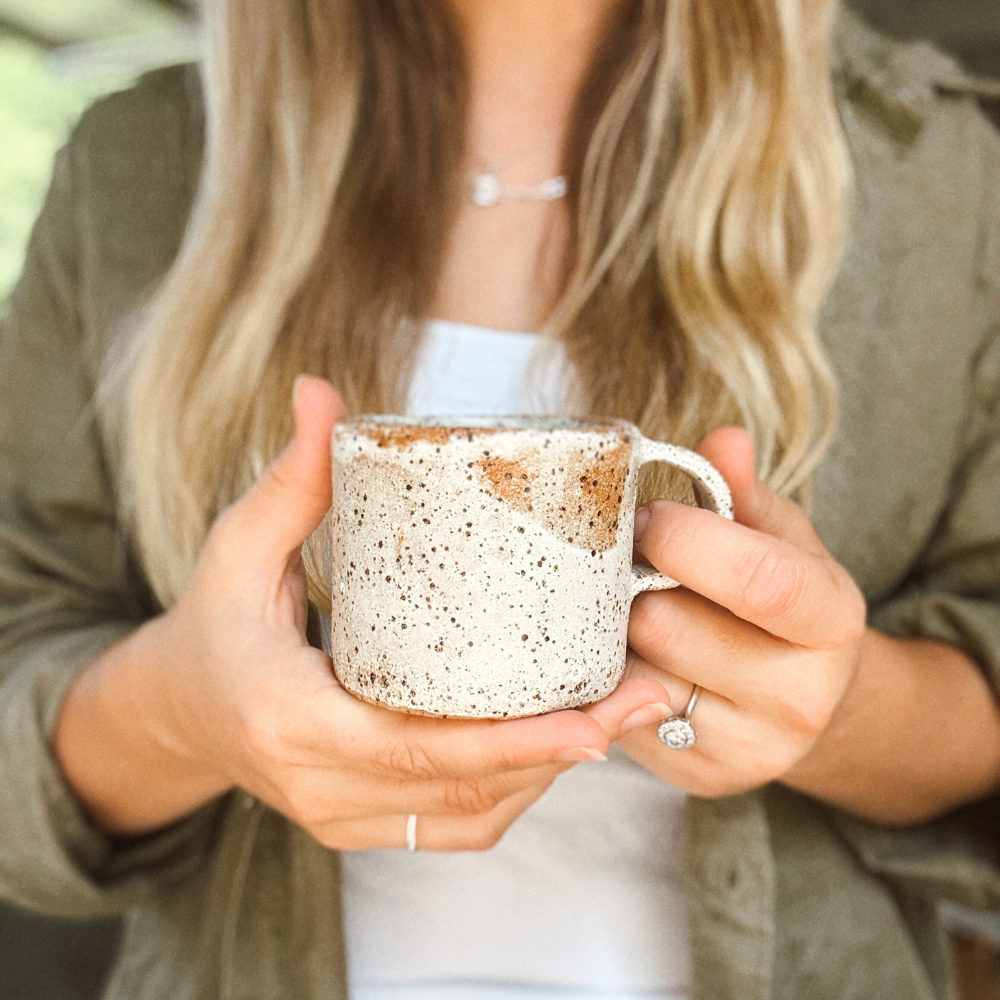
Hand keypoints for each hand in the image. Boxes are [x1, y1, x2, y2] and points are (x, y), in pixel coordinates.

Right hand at [94, 376, 668, 847]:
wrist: (179, 710)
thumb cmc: (214, 623)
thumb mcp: (240, 548)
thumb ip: (293, 478)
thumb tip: (321, 392)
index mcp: (289, 718)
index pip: (414, 747)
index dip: (511, 742)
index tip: (593, 721)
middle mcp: (320, 786)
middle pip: (465, 787)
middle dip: (565, 750)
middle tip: (645, 693)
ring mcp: (343, 818)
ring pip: (473, 814)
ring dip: (551, 769)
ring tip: (624, 707)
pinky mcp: (362, 825)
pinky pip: (457, 824)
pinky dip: (516, 787)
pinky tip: (560, 741)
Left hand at [621, 427, 867, 798]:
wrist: (805, 698)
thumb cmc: (780, 601)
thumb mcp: (779, 538)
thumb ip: (745, 491)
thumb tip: (722, 438)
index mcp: (832, 619)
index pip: (759, 579)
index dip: (686, 538)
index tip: (648, 516)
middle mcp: (801, 696)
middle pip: (669, 626)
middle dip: (631, 584)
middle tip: (628, 564)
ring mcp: (750, 748)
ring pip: (632, 673)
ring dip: (614, 632)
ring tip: (633, 610)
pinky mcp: (699, 776)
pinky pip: (619, 713)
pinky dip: (611, 677)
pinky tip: (634, 657)